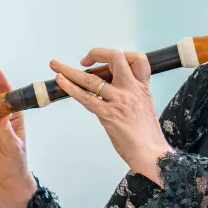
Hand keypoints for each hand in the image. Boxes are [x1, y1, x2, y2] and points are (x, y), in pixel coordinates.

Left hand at [50, 48, 171, 183]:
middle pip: (116, 58)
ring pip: (91, 78)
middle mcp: (131, 90)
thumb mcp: (145, 107)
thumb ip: (132, 95)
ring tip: (55, 65)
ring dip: (69, 70)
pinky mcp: (108, 115)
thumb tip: (113, 90)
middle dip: (97, 53)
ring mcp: (119, 101)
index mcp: (142, 87)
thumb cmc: (148, 136)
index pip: (138, 59)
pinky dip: (69, 87)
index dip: (122, 55)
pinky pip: (85, 97)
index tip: (108, 61)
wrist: (152, 154)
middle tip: (85, 59)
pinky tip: (60, 81)